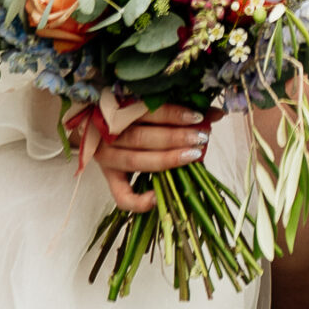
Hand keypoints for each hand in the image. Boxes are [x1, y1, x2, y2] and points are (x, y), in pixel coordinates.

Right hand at [95, 102, 215, 213]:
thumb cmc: (128, 114)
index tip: (197, 117)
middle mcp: (107, 134)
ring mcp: (106, 158)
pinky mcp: (108, 179)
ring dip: (167, 160)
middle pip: (142, 138)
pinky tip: (157, 197)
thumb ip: (178, 109)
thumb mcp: (146, 108)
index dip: (172, 114)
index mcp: (114, 110)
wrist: (92, 127)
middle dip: (175, 138)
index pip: (144, 111)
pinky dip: (139, 201)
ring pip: (136, 161)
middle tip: (201, 137)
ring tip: (193, 155)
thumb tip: (217, 113)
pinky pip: (121, 195)